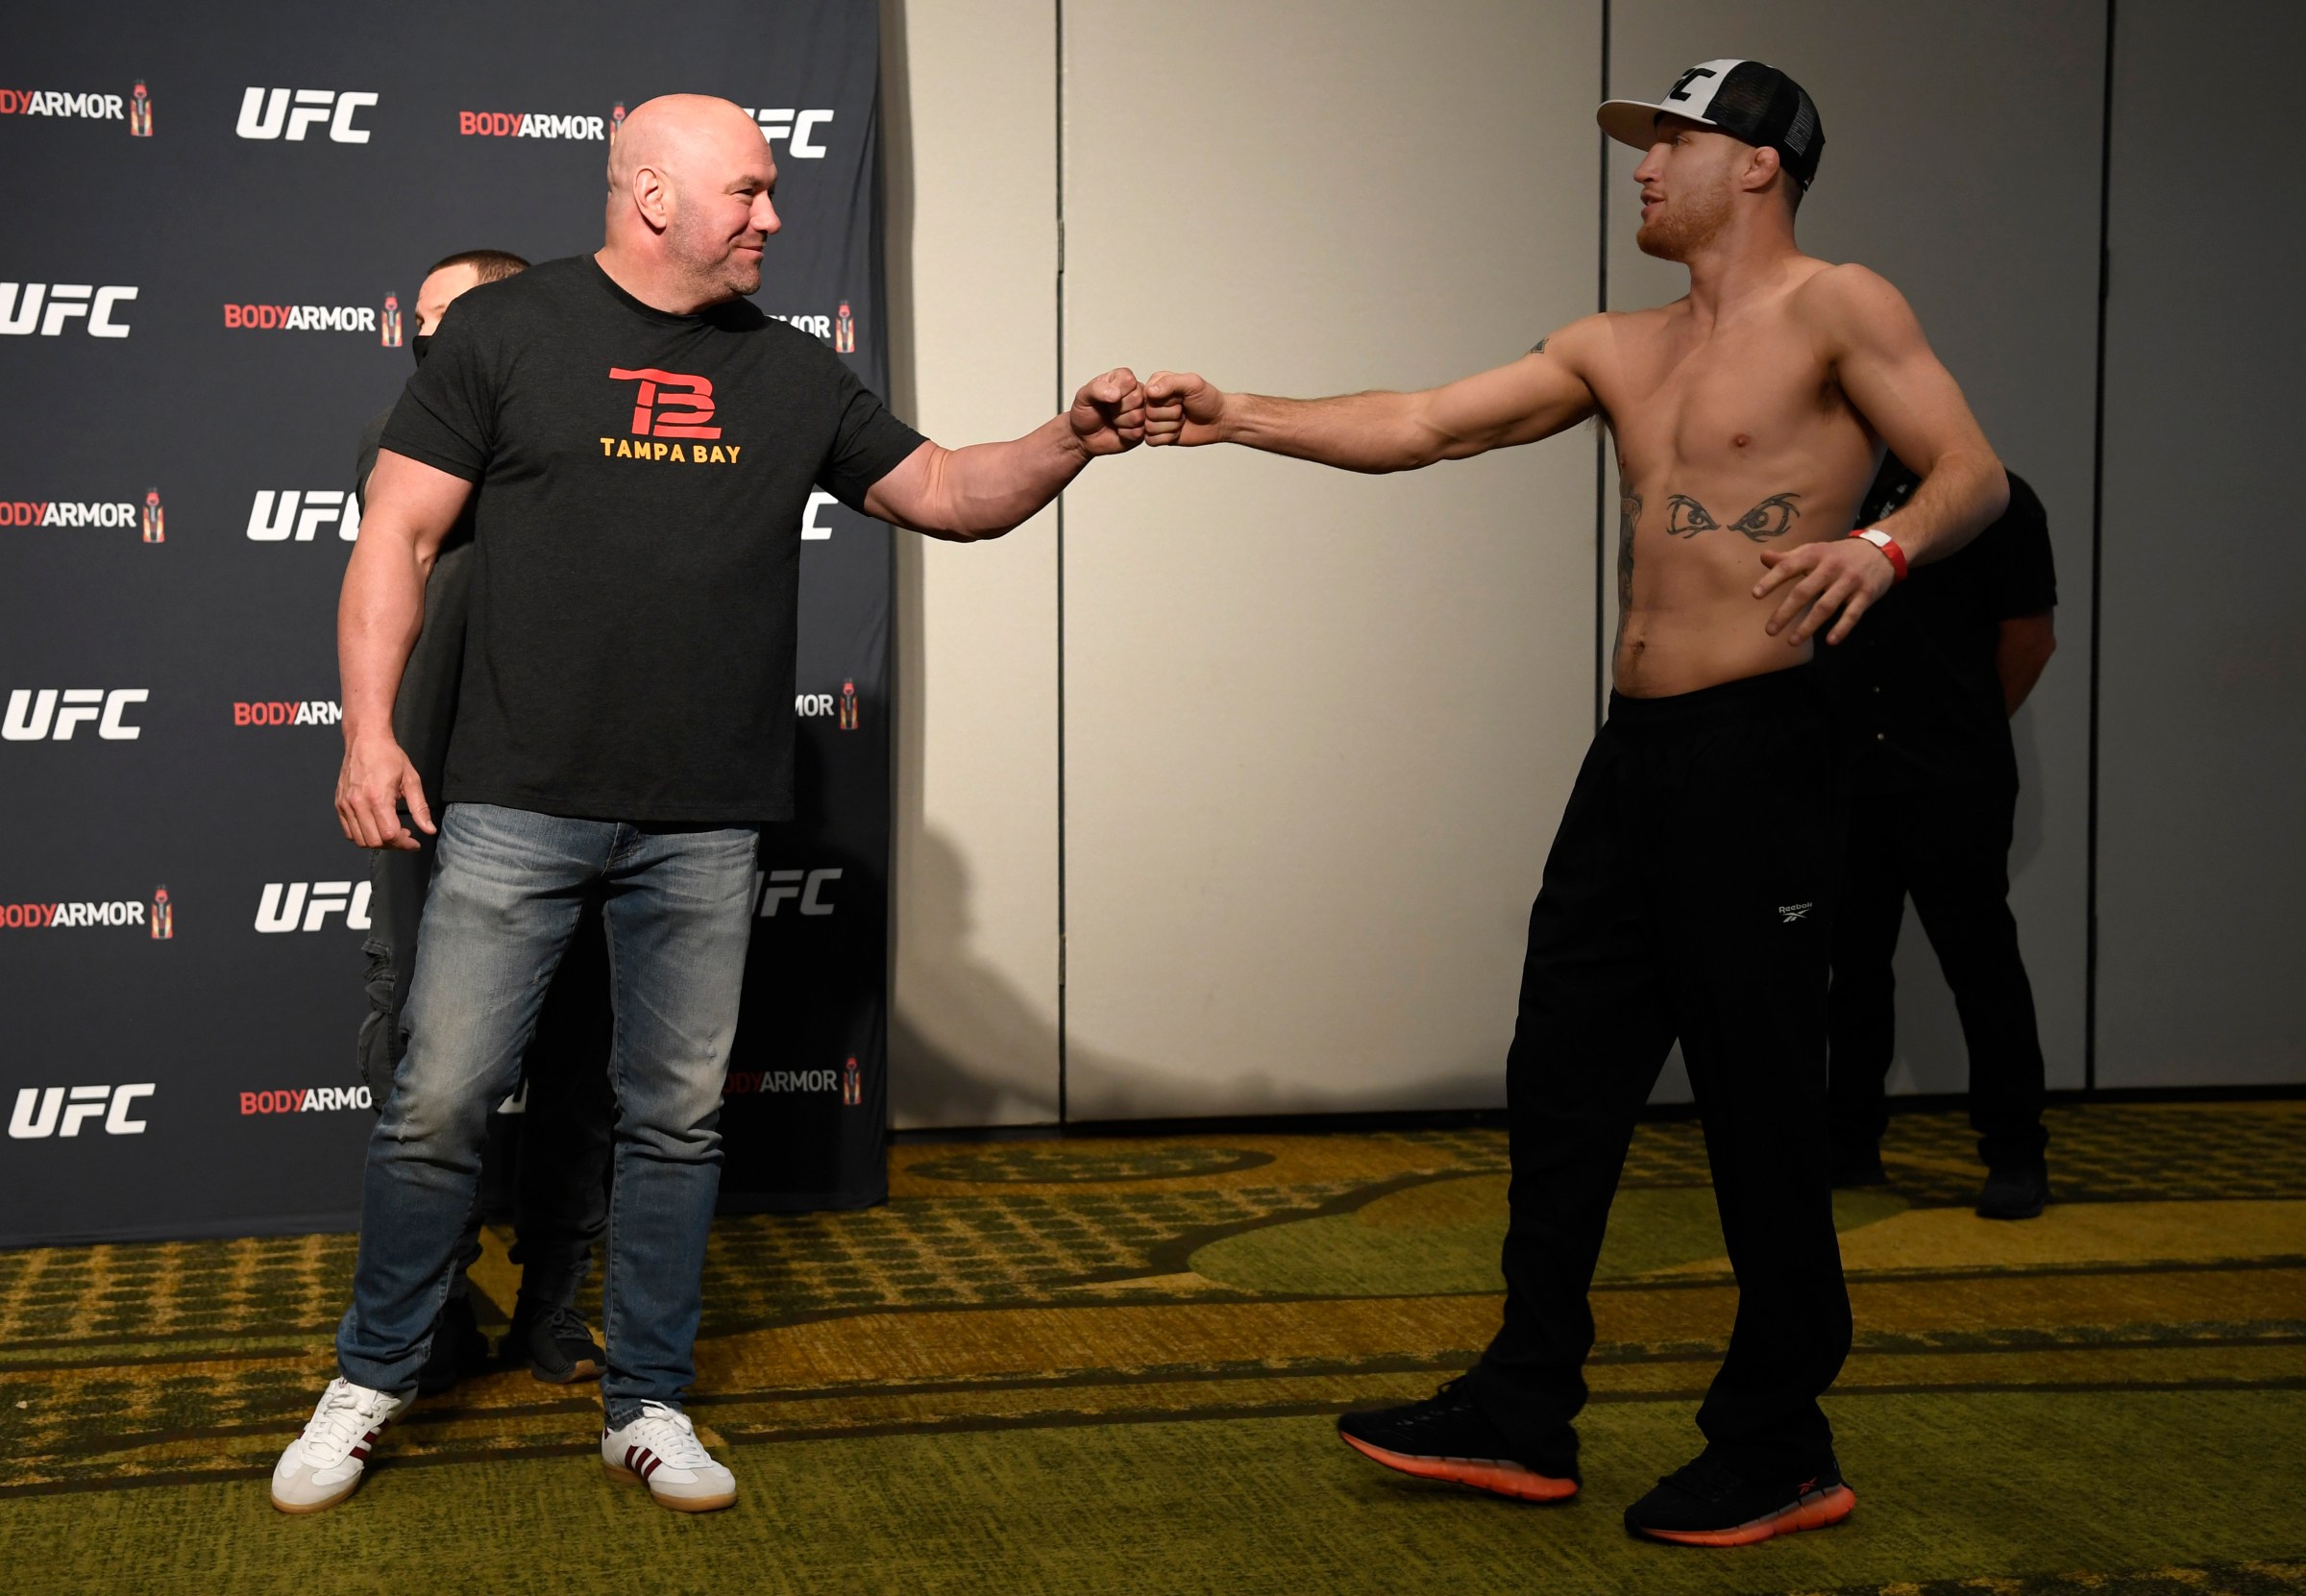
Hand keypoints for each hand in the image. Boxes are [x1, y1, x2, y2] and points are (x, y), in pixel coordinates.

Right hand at [335, 732, 434, 849]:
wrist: (365, 740)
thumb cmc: (389, 756)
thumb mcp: (411, 780)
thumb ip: (420, 808)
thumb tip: (429, 829)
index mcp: (377, 798)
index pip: (390, 835)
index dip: (405, 844)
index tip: (414, 842)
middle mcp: (358, 804)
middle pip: (375, 841)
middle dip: (393, 845)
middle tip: (405, 836)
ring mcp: (346, 805)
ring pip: (360, 840)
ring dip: (378, 842)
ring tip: (391, 832)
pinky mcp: (339, 804)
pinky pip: (349, 831)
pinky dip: (362, 836)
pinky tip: (376, 827)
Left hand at [1067, 368, 1145, 456]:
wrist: (1085, 436)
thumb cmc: (1086, 412)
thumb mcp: (1083, 396)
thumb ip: (1096, 389)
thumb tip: (1116, 394)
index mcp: (1122, 378)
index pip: (1129, 380)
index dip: (1116, 391)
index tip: (1106, 398)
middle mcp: (1135, 392)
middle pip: (1137, 398)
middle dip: (1117, 409)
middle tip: (1109, 410)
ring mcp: (1141, 410)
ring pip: (1138, 416)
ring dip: (1120, 422)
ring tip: (1113, 420)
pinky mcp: (1143, 428)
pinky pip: (1138, 432)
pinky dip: (1124, 433)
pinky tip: (1119, 430)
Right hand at [1143, 371, 1227, 446]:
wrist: (1218, 420)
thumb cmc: (1208, 399)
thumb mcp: (1193, 384)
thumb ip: (1170, 382)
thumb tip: (1150, 391)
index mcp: (1156, 383)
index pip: (1148, 395)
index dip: (1167, 400)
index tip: (1181, 398)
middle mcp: (1152, 400)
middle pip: (1149, 413)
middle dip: (1171, 414)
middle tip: (1183, 410)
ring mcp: (1153, 418)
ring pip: (1150, 427)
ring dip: (1171, 426)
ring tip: (1182, 419)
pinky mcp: (1155, 435)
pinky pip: (1151, 440)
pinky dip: (1167, 438)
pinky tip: (1177, 431)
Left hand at [1754, 537, 1897, 646]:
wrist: (1882, 549)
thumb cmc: (1838, 554)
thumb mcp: (1815, 550)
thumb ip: (1789, 558)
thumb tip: (1763, 557)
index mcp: (1815, 554)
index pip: (1789, 567)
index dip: (1771, 580)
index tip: (1755, 595)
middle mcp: (1832, 567)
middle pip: (1804, 591)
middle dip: (1786, 612)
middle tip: (1770, 631)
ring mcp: (1850, 581)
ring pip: (1826, 606)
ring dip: (1808, 625)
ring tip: (1792, 641)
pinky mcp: (1867, 594)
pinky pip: (1853, 614)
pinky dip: (1842, 628)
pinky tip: (1830, 641)